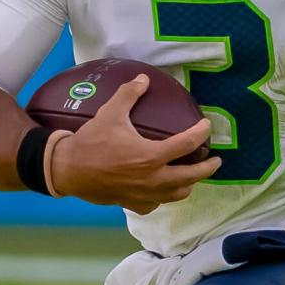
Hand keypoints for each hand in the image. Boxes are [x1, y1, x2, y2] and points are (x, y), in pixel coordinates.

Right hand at [50, 74, 220, 214]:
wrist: (68, 170)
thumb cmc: (92, 141)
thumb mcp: (111, 112)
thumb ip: (129, 94)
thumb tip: (143, 79)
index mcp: (150, 156)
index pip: (186, 145)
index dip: (201, 133)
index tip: (207, 126)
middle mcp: (152, 179)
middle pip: (190, 177)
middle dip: (207, 168)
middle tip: (215, 161)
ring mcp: (143, 195)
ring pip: (176, 194)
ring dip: (188, 184)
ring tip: (193, 176)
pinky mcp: (132, 203)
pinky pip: (156, 204)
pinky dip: (164, 197)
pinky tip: (163, 189)